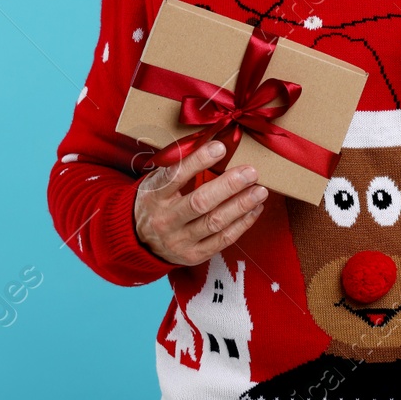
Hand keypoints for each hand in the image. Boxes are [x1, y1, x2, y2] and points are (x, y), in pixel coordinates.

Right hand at [134, 141, 268, 265]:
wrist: (140, 242)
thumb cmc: (155, 202)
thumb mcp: (156, 181)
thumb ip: (179, 166)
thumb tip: (214, 144)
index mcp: (155, 196)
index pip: (176, 176)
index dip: (198, 161)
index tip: (221, 147)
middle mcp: (166, 220)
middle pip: (200, 202)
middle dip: (229, 186)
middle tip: (251, 172)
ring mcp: (180, 240)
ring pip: (215, 222)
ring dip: (241, 205)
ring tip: (260, 191)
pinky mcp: (194, 255)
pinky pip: (223, 240)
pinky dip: (242, 224)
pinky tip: (254, 209)